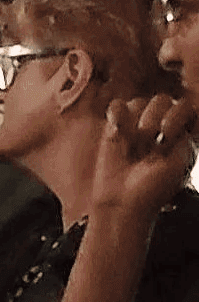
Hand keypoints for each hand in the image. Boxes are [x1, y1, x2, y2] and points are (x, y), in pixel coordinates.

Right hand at [95, 95, 197, 218]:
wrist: (122, 202)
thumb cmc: (153, 187)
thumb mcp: (181, 162)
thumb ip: (184, 135)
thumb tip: (168, 117)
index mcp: (183, 134)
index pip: (186, 106)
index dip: (176, 115)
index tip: (164, 137)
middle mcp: (162, 125)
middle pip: (163, 100)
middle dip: (154, 121)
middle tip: (146, 148)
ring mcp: (137, 125)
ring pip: (140, 102)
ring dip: (136, 123)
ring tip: (132, 146)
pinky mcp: (115, 129)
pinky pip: (117, 105)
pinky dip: (117, 115)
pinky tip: (117, 133)